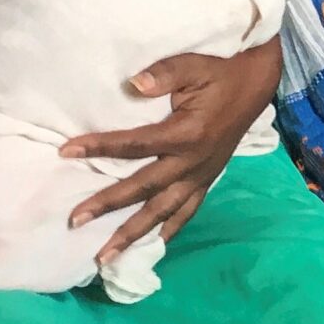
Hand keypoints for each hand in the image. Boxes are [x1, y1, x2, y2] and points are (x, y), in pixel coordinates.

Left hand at [62, 41, 280, 263]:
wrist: (256, 84)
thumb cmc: (221, 73)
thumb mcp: (194, 65)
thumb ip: (164, 74)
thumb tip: (133, 85)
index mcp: (187, 134)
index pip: (135, 145)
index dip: (100, 147)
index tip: (67, 151)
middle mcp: (193, 162)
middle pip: (144, 188)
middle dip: (108, 204)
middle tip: (75, 220)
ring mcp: (201, 175)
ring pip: (164, 211)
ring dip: (134, 234)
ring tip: (106, 257)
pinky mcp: (208, 179)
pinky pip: (187, 211)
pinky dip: (169, 230)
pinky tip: (151, 247)